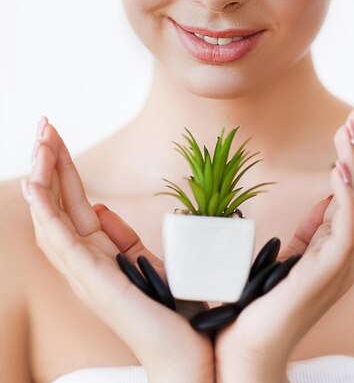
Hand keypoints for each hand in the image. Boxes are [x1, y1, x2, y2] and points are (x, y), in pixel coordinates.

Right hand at [23, 118, 213, 382]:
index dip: (63, 168)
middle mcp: (85, 262)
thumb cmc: (173, 312)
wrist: (192, 356)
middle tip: (43, 124)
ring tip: (41, 140)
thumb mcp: (147, 262)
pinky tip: (36, 185)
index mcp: (99, 254)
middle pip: (58, 204)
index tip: (56, 134)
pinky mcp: (94, 283)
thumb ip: (121, 236)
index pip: (72, 202)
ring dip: (44, 177)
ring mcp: (86, 274)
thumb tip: (101, 209)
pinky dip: (45, 213)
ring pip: (52, 217)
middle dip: (50, 162)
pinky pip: (61, 242)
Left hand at [214, 104, 353, 380]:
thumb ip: (310, 229)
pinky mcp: (328, 274)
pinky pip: (345, 230)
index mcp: (335, 246)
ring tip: (350, 129)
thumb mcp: (289, 254)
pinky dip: (346, 198)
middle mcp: (344, 253)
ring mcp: (340, 265)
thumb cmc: (261, 303)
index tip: (351, 120)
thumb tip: (324, 199)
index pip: (351, 190)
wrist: (246, 348)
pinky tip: (340, 171)